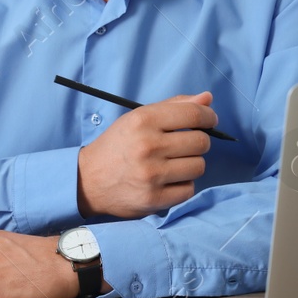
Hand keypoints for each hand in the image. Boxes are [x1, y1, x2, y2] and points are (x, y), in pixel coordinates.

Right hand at [77, 91, 214, 219]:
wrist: (87, 180)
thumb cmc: (118, 145)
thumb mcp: (139, 118)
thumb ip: (174, 106)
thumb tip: (208, 98)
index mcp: (143, 121)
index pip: (194, 115)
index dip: (209, 117)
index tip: (209, 121)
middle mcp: (147, 146)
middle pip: (201, 142)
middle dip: (199, 142)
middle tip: (185, 145)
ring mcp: (151, 175)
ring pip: (198, 167)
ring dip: (191, 165)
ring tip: (174, 164)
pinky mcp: (153, 199)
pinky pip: (189, 190)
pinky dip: (182, 185)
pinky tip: (168, 181)